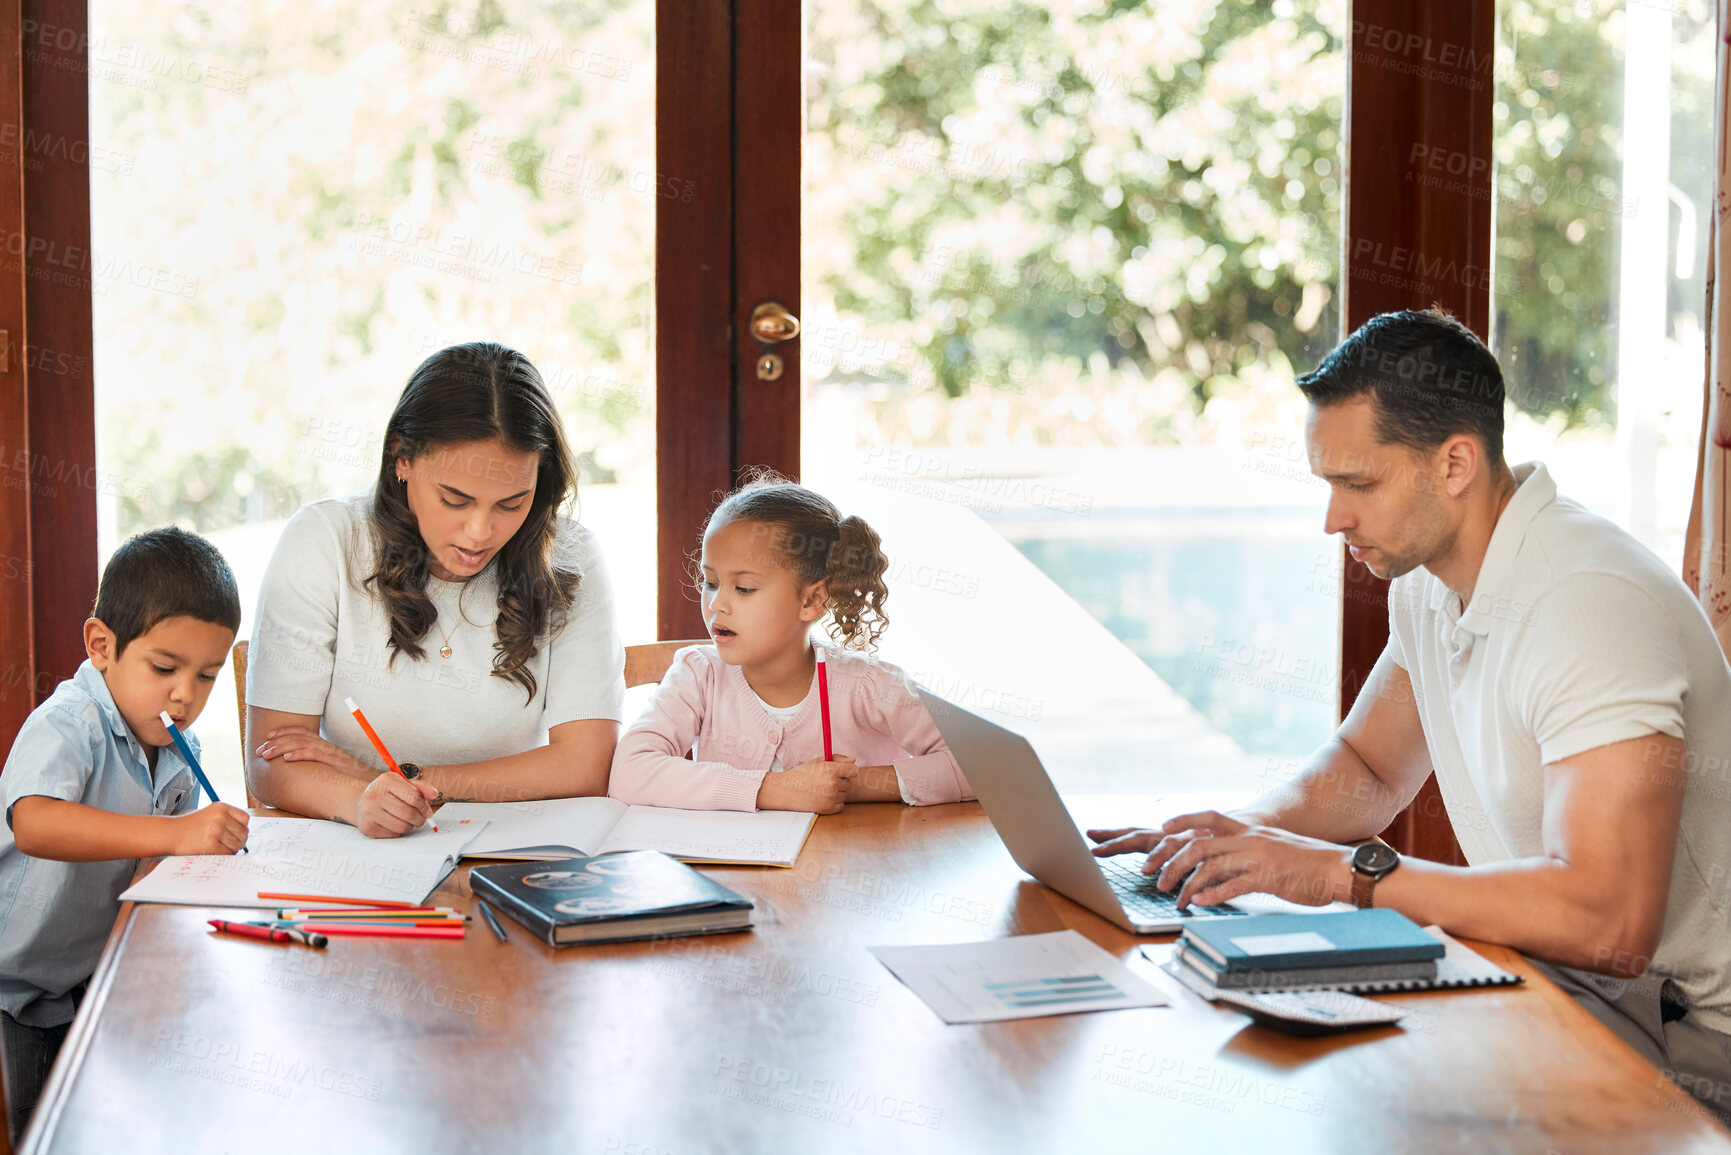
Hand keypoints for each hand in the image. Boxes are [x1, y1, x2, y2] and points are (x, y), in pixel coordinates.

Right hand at [168, 803, 250, 855]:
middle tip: (227, 844)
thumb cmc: (192, 826)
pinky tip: (213, 852)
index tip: (234, 833)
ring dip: (230, 849)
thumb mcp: (210, 814)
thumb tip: (246, 834)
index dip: (241, 828)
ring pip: (237, 845)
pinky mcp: (211, 845)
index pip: (245, 819)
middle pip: (243, 833)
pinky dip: (223, 855)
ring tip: (218, 847)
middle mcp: (220, 817)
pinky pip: (227, 854)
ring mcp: (216, 831)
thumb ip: (228, 819)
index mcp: (221, 807)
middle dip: (238, 841)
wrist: (171, 834)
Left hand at [256, 727, 373, 778]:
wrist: (371, 783)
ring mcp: (332, 753)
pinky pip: (315, 754)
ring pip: (302, 743)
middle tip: (260, 750)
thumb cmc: (351, 780)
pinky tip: (287, 758)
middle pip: (298, 737)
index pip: (302, 732)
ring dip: (281, 748)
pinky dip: (300, 754)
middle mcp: (327, 746)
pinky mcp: (336, 761)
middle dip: (276, 742)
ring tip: (267, 755)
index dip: (284, 732)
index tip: (268, 737)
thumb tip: (300, 770)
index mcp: (325, 746)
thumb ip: (318, 766)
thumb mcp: (332, 770)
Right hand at [355, 774, 440, 837]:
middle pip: (409, 814)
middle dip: (420, 819)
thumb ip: (420, 788)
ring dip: (410, 826)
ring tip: (406, 821)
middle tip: (420, 820)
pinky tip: (394, 824)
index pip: (414, 797)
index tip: (428, 812)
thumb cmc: (387, 793)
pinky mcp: (367, 827)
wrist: (362, 803)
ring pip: (402, 827)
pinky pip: (393, 835)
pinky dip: (398, 832)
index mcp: (386, 781)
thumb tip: (434, 794)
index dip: (425, 807)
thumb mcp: (403, 784)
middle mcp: (374, 795)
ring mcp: (368, 812)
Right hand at [757, 756, 856, 813]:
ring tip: (822, 789)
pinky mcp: (827, 809)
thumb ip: (838, 759)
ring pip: (845, 795)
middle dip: (841, 782)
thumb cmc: (801, 774)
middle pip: (849, 783)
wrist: (785, 790)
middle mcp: (832, 784)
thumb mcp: (817, 762)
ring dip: (837, 793)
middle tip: (826, 780)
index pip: (853, 770)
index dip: (848, 771)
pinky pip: (841, 805)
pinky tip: (823, 797)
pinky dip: (834, 803)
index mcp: (831, 769)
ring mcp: (830, 798)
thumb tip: (854, 760)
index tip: (842, 771)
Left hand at [1089, 811, 1352, 908]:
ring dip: (1187, 885)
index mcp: (1249, 829)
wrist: (1338, 869)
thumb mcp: (1271, 846)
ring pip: (1210, 867)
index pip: (1208, 816)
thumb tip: (1220, 862)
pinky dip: (1212, 895)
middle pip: (1199, 845)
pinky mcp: (1267, 878)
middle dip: (1172, 863)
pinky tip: (1201, 904)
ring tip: (1177, 900)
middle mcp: (1249, 839)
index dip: (1183, 820)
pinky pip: (1232, 886)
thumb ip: (1244, 850)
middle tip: (1157, 879)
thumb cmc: (1305, 861)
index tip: (1162, 828)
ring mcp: (1257, 858)